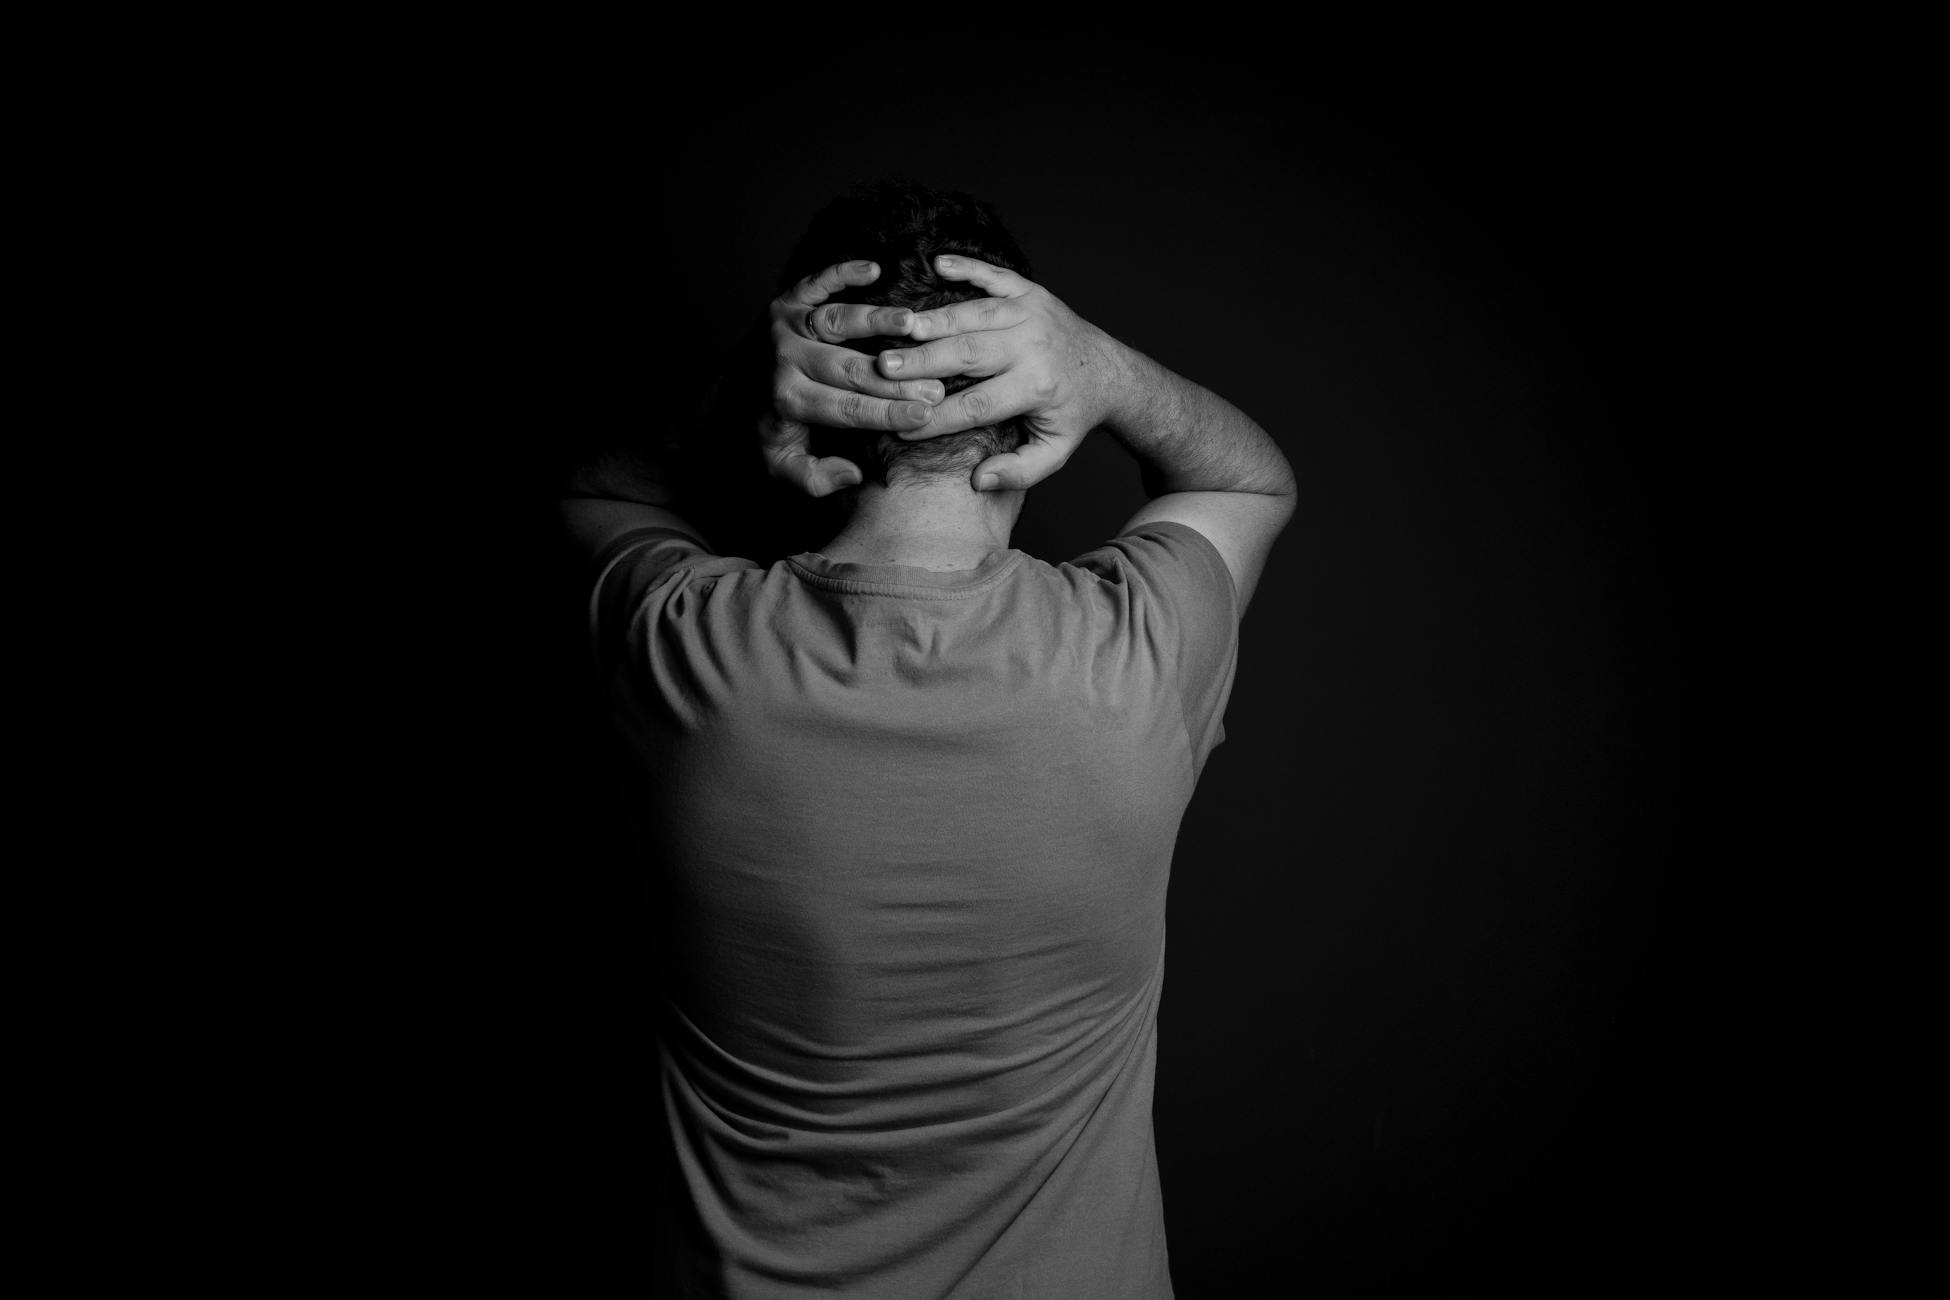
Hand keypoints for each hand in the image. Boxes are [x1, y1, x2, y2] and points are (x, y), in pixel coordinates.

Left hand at [761, 260, 945, 496]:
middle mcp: (785, 360)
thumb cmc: (772, 429)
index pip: (845, 408)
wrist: (733, 389)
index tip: (925, 415)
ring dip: (874, 321)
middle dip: (894, 376)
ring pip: (835, 321)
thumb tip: (853, 474)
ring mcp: (786, 325)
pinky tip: (873, 269)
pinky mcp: (789, 299)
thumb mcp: (783, 466)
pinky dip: (842, 272)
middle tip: (936, 381)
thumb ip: (814, 480)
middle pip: (848, 367)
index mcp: (788, 401)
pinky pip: (816, 283)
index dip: (886, 412)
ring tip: (911, 323)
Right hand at [873, 255, 1125, 491]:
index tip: (900, 426)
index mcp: (1037, 387)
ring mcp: (1031, 312)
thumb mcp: (1054, 451)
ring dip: (934, 319)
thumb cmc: (1071, 414)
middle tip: (883, 366)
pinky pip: (994, 275)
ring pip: (974, 314)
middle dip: (923, 360)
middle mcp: (1034, 346)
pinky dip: (967, 267)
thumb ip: (1020, 471)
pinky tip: (936, 263)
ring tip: (897, 327)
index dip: (936, 417)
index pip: (976, 405)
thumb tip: (979, 481)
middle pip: (969, 353)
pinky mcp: (1030, 291)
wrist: (1108, 372)